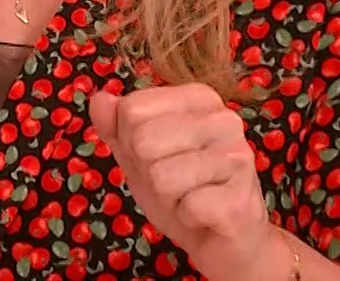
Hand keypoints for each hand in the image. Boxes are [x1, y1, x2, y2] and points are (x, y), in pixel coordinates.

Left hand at [89, 85, 289, 280]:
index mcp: (199, 99)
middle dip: (148, 171)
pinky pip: (187, 205)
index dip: (132, 142)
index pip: (132, 108)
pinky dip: (186, 216)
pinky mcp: (241, 197)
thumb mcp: (138, 153)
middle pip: (143, 140)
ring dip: (167, 197)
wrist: (223, 241)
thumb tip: (99, 99)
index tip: (161, 156)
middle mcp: (224, 119)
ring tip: (190, 196)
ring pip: (162, 175)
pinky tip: (204, 214)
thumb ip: (115, 125)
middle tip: (176, 182)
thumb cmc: (181, 190)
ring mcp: (238, 157)